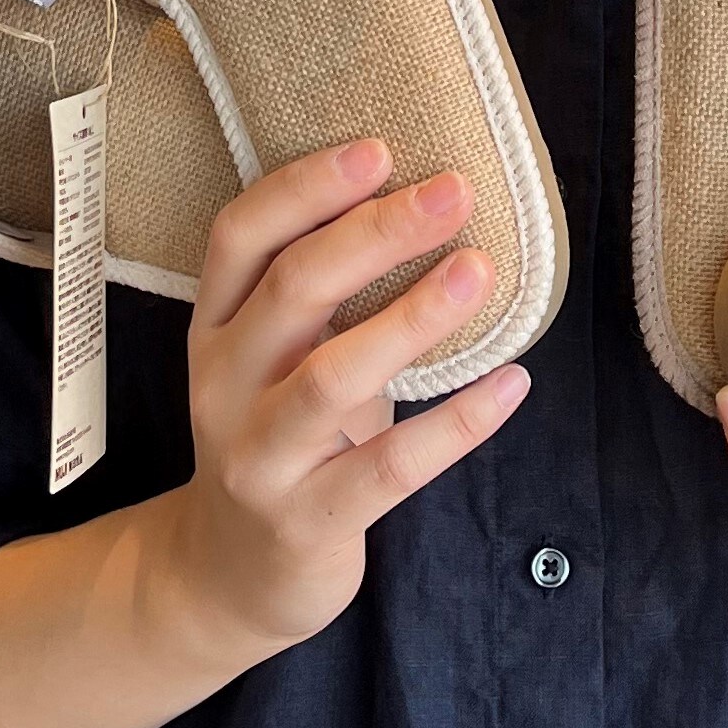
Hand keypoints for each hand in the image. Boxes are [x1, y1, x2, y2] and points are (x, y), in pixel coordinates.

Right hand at [155, 137, 530, 660]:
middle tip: (453, 192)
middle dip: (374, 233)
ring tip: (479, 270)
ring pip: (331, 378)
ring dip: (412, 318)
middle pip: (291, 291)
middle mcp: (225, 386)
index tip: (379, 149)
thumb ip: (318, 293)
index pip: (238, 238)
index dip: (304, 188)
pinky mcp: (308, 523)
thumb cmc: (281, 437)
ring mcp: (260, 459)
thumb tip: (424, 200)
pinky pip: (388, 470)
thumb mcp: (275, 359)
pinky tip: (511, 384)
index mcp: (215, 329)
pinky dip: (454, 424)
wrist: (227, 578)